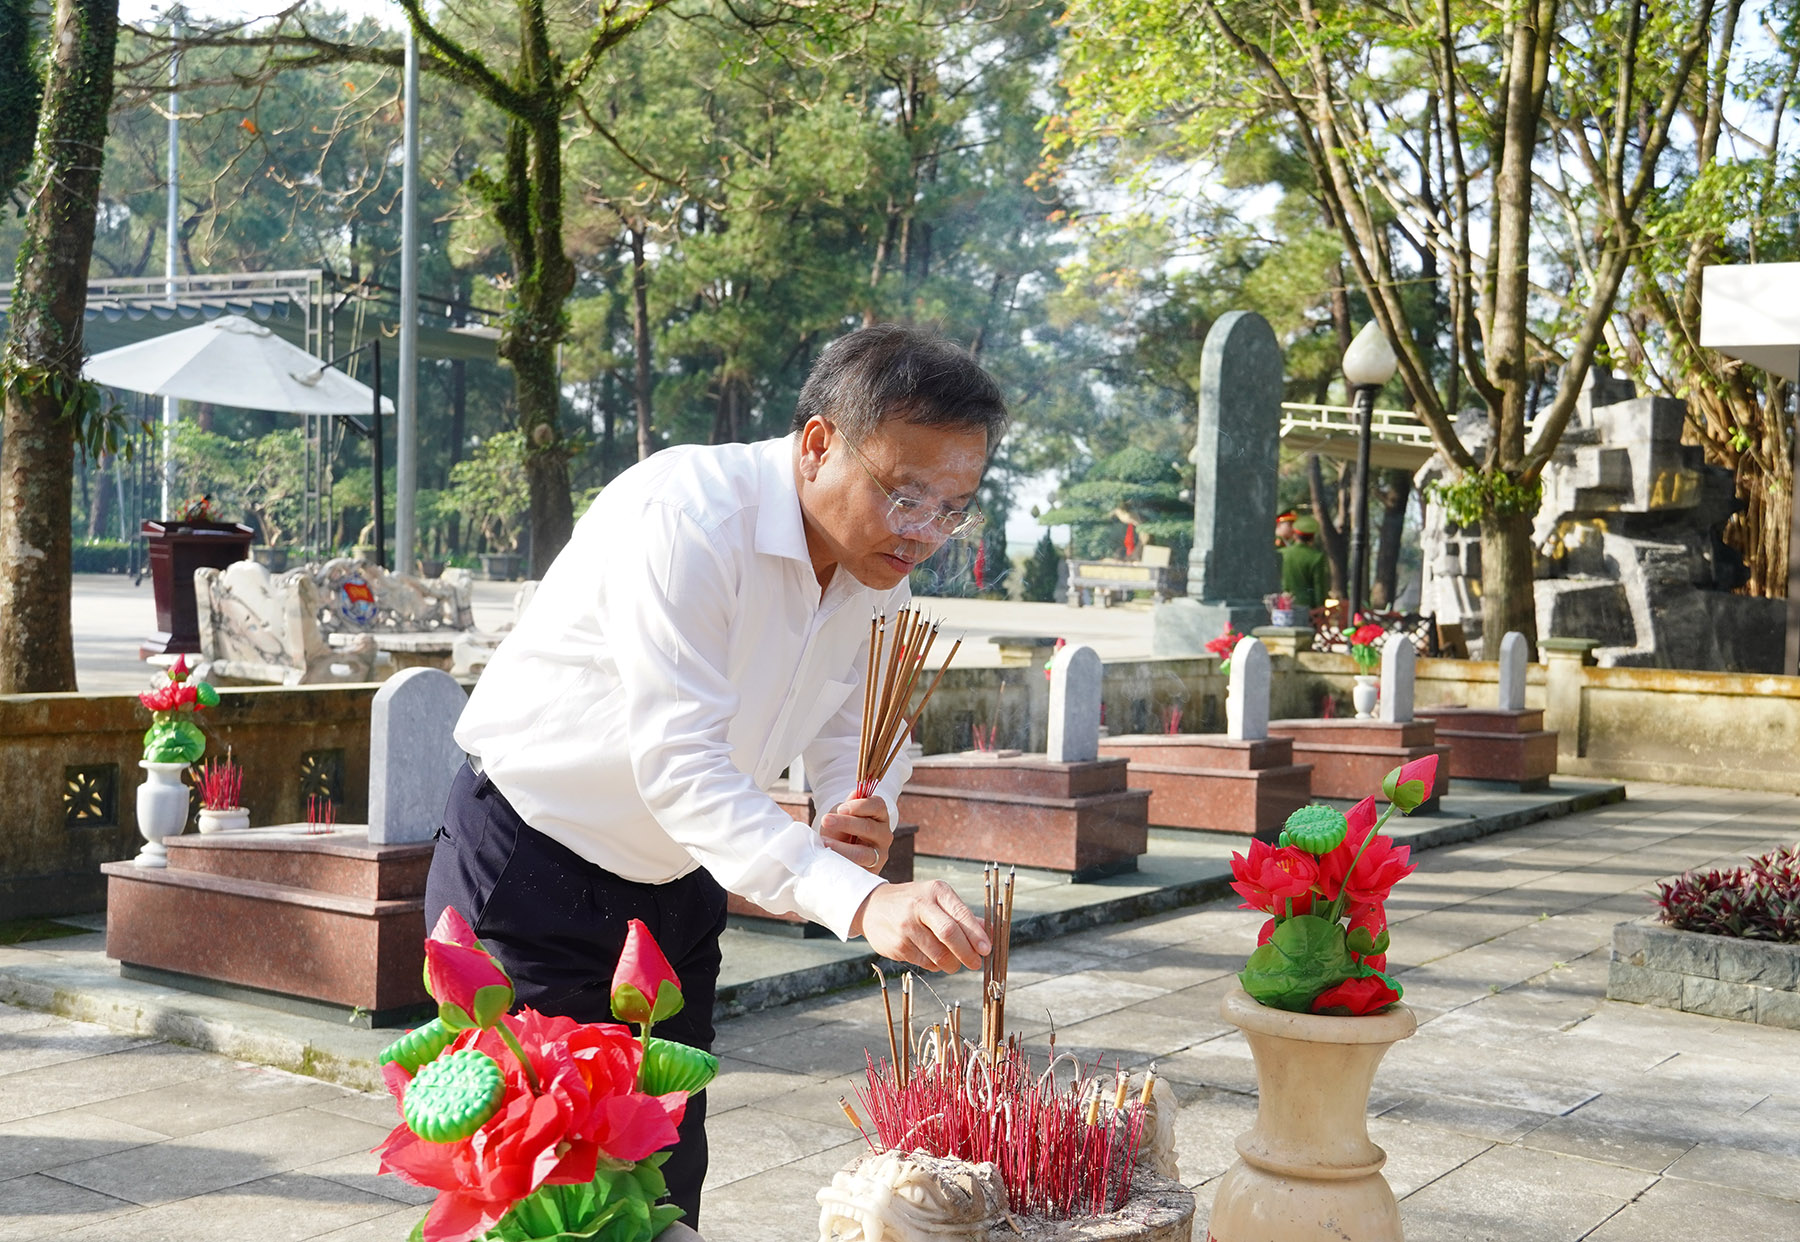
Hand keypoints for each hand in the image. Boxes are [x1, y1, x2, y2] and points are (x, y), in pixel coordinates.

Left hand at [820, 796, 892, 873]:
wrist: (841, 852)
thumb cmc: (843, 829)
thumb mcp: (843, 815)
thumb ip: (846, 809)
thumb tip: (852, 798)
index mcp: (880, 816)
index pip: (877, 806)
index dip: (860, 806)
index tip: (841, 808)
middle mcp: (884, 835)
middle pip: (869, 827)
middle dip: (846, 823)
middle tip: (826, 820)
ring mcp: (879, 855)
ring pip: (863, 853)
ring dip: (841, 848)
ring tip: (825, 843)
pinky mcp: (871, 872)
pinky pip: (856, 870)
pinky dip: (841, 864)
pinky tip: (829, 859)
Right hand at [851, 881, 989, 972]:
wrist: (872, 906)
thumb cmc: (913, 902)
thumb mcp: (937, 899)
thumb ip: (963, 916)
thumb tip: (990, 933)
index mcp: (935, 891)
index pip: (960, 914)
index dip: (976, 935)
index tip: (987, 949)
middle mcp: (920, 906)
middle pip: (949, 934)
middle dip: (967, 953)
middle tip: (976, 963)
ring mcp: (906, 927)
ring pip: (938, 954)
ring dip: (953, 963)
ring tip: (955, 963)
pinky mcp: (897, 946)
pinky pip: (925, 963)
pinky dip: (936, 965)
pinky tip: (934, 958)